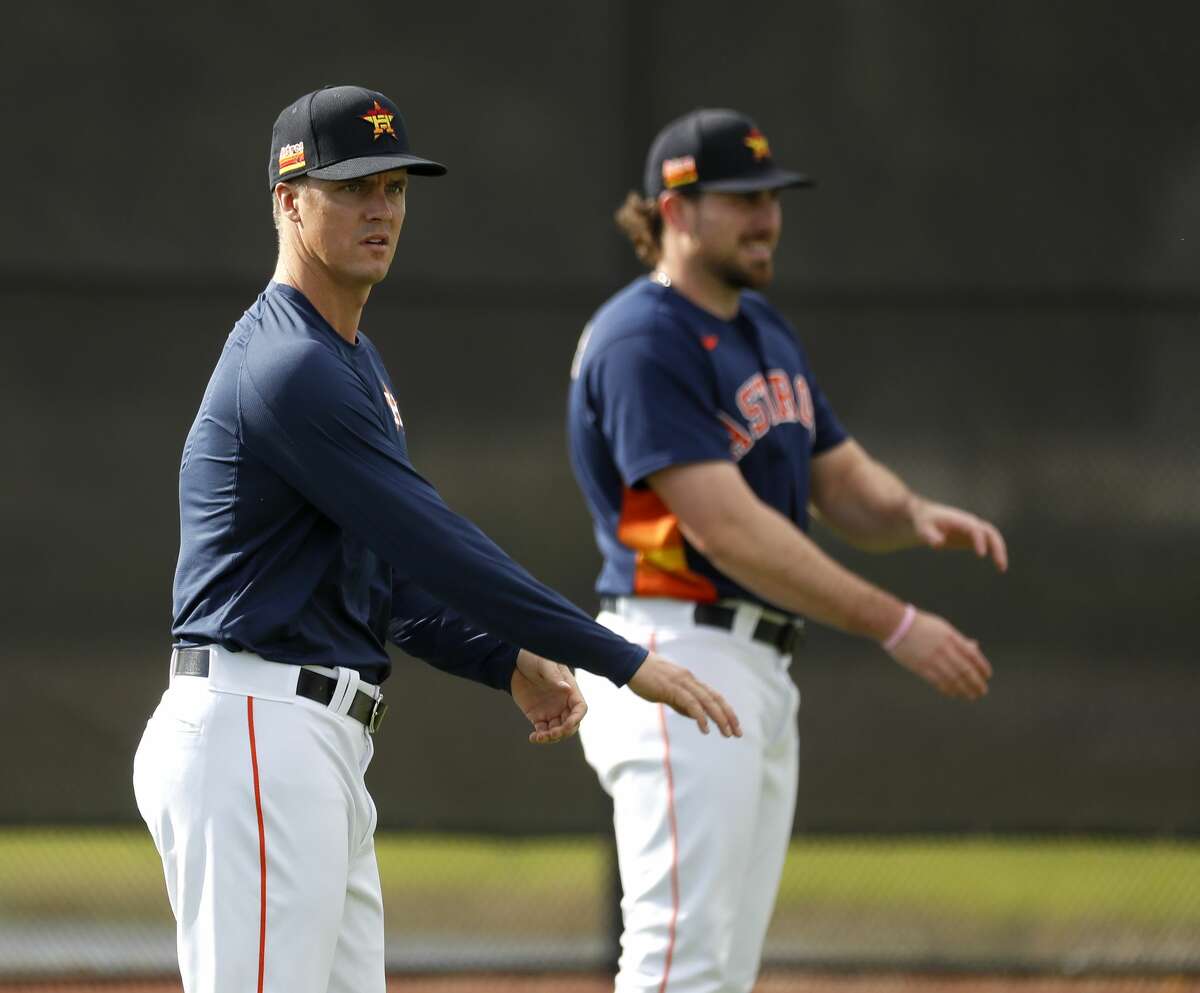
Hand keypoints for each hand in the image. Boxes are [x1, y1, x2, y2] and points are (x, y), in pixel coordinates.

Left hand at [511, 650, 587, 744]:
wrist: (513, 663)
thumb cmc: (534, 658)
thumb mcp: (544, 664)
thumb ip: (554, 676)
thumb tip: (566, 689)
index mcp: (569, 690)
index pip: (580, 708)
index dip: (577, 718)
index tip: (567, 725)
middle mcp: (563, 703)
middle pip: (571, 724)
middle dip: (564, 732)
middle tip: (551, 734)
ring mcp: (551, 711)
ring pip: (557, 731)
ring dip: (552, 738)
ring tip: (539, 737)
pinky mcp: (537, 716)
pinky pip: (542, 731)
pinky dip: (540, 737)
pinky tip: (533, 738)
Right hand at [627, 653, 741, 736]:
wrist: (630, 663)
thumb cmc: (646, 677)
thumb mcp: (667, 691)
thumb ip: (681, 703)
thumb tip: (695, 716)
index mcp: (690, 680)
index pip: (713, 696)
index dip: (725, 709)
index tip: (734, 724)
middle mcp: (690, 680)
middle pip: (715, 698)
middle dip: (728, 716)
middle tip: (737, 733)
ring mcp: (682, 683)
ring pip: (707, 701)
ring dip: (719, 718)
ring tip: (727, 733)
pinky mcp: (672, 687)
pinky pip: (691, 703)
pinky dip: (700, 716)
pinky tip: (705, 729)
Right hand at [885, 610, 992, 699]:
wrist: (896, 624)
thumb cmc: (921, 625)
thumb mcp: (943, 627)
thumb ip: (959, 639)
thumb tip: (975, 647)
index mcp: (951, 637)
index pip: (972, 655)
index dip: (982, 667)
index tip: (987, 676)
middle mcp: (945, 649)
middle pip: (966, 670)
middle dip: (976, 683)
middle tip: (982, 691)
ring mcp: (933, 658)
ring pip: (954, 679)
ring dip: (964, 690)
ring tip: (971, 696)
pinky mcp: (921, 667)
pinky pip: (938, 682)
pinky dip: (948, 689)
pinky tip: (953, 694)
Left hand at [911, 499, 1007, 571]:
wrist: (926, 517)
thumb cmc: (924, 522)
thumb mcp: (922, 529)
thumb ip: (929, 535)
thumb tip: (938, 543)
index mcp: (960, 520)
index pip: (974, 528)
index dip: (979, 540)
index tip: (981, 555)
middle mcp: (970, 523)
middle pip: (990, 532)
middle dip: (997, 546)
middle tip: (1000, 564)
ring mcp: (973, 529)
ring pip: (993, 538)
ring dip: (1000, 551)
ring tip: (1002, 569)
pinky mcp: (973, 537)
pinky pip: (989, 544)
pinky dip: (996, 553)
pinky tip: (999, 567)